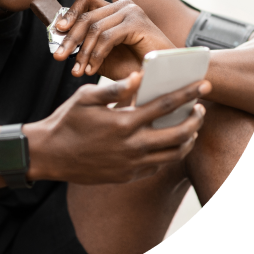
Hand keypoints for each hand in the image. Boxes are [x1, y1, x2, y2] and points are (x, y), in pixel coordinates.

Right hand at [34, 72, 209, 184]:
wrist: (50, 154)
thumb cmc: (67, 121)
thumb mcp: (86, 97)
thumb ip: (115, 88)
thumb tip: (139, 77)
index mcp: (124, 123)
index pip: (166, 105)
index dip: (188, 94)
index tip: (203, 84)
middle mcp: (133, 147)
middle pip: (179, 134)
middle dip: (196, 120)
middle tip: (201, 109)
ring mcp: (131, 165)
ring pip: (173, 154)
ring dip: (187, 139)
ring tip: (189, 128)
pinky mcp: (126, 176)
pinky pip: (156, 166)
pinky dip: (167, 153)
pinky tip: (165, 143)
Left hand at [53, 0, 174, 80]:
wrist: (163, 75)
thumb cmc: (134, 65)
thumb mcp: (103, 54)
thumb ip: (86, 45)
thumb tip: (61, 43)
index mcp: (114, 9)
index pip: (85, 0)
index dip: (69, 13)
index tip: (57, 29)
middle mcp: (122, 6)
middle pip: (86, 17)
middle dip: (70, 39)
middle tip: (58, 57)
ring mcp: (131, 12)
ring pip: (94, 29)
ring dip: (83, 52)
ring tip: (77, 71)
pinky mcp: (137, 23)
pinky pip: (107, 37)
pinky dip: (96, 55)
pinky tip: (92, 70)